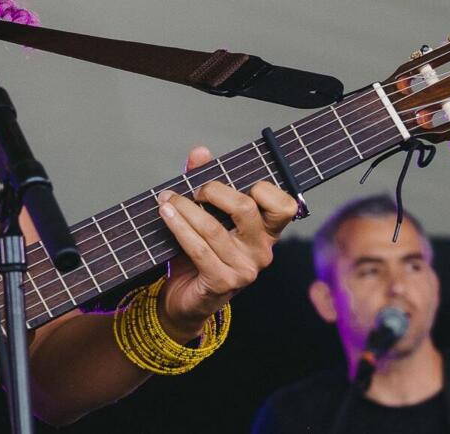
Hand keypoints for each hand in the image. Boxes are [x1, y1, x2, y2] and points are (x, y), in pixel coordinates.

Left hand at [154, 145, 297, 339]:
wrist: (185, 298)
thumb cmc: (198, 254)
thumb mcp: (205, 216)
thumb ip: (204, 184)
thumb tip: (200, 152)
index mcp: (266, 232)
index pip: (284, 205)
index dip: (262, 187)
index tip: (230, 180)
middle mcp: (261, 251)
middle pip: (246, 208)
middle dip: (214, 190)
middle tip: (193, 190)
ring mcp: (245, 269)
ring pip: (214, 227)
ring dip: (185, 209)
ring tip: (166, 199)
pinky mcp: (223, 282)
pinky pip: (198, 249)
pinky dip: (179, 227)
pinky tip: (166, 215)